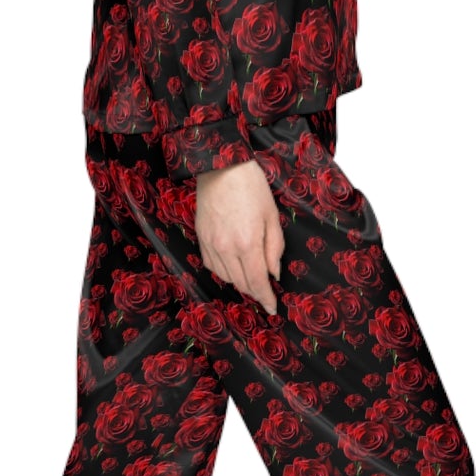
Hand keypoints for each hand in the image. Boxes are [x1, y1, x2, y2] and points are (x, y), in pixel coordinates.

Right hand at [193, 159, 283, 315]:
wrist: (222, 167)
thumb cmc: (252, 188)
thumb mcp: (272, 217)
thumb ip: (274, 248)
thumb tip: (274, 273)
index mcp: (247, 244)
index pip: (258, 282)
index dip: (266, 298)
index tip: (273, 308)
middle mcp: (226, 249)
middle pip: (241, 283)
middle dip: (255, 291)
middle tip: (266, 293)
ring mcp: (210, 244)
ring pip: (225, 277)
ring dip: (240, 282)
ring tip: (251, 278)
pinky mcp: (201, 238)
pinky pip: (212, 265)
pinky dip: (224, 271)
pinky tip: (233, 267)